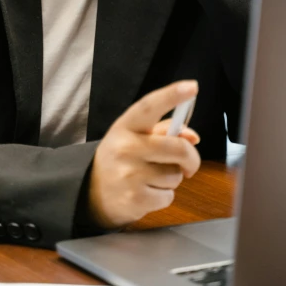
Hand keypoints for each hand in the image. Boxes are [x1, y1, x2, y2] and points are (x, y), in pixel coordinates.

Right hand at [87, 81, 200, 229]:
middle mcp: (125, 147)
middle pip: (177, 148)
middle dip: (192, 158)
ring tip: (151, 177)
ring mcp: (129, 174)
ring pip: (175, 175)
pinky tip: (147, 192)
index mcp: (125, 126)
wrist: (92, 192)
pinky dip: (164, 196)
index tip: (192, 87)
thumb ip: (164, 131)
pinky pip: (169, 196)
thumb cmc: (121, 158)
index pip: (149, 107)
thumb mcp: (134, 137)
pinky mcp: (135, 199)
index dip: (171, 96)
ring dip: (172, 178)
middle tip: (189, 164)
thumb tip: (192, 137)